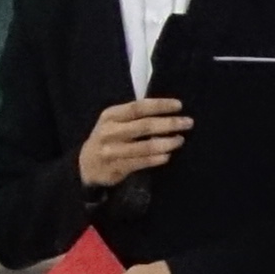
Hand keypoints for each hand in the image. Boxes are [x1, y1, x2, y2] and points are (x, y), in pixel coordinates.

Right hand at [77, 96, 191, 190]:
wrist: (86, 165)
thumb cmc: (108, 138)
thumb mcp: (114, 122)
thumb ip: (134, 116)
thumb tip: (167, 110)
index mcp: (111, 115)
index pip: (138, 107)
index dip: (160, 105)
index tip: (179, 105)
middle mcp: (110, 132)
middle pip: (144, 126)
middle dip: (169, 123)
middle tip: (188, 123)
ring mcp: (112, 151)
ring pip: (145, 146)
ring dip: (166, 143)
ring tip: (180, 140)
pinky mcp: (116, 168)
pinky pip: (141, 162)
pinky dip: (156, 159)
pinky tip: (168, 156)